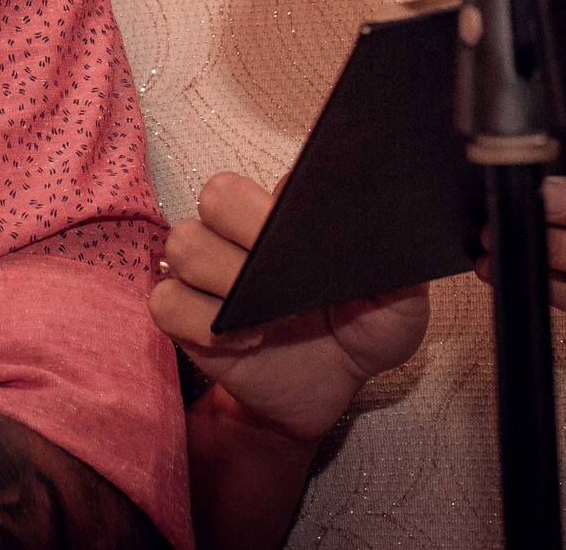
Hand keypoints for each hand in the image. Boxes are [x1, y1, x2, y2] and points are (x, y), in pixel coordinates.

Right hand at [153, 171, 429, 442]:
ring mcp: (207, 272)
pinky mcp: (182, 316)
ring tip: (265, 319)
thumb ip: (397, 264)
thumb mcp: (400, 304)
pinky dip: (202, 325)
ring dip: (225, 284)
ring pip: (185, 244)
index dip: (278, 205)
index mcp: (288, 215)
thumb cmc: (362, 334)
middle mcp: (242, 232)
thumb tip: (384, 227)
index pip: (271, 175)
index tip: (305, 241)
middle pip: (216, 197)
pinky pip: (166, 302)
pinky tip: (243, 342)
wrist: (329, 390)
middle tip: (277, 276)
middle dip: (247, 233)